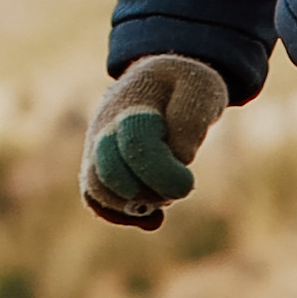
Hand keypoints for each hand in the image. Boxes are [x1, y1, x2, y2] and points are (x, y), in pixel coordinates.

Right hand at [81, 56, 226, 227]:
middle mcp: (104, 128)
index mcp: (131, 104)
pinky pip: (95, 200)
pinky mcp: (98, 166)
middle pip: (108, 175)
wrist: (158, 78)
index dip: (163, 173)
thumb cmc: (184, 85)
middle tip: (179, 187)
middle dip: (149, 192)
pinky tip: (152, 219)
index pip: (136, 147)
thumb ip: (191, 121)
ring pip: (99, 191)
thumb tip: (178, 160)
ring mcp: (96, 148)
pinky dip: (121, 215)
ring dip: (135, 205)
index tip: (188, 182)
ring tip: (166, 197)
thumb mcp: (200, 89)